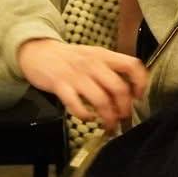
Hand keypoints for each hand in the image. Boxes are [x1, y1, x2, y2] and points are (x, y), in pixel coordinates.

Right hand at [17, 37, 147, 130]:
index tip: (139, 97)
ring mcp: (76, 75)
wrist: (38, 51)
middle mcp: (92, 64)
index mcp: (104, 55)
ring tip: (108, 125)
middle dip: (124, 109)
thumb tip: (129, 92)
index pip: (131, 65)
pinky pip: (77, 105)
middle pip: (119, 88)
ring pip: (101, 100)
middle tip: (122, 119)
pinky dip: (84, 115)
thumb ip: (109, 70)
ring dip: (108, 117)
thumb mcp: (92, 56)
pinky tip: (86, 118)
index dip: (140, 83)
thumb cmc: (69, 58)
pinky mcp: (60, 85)